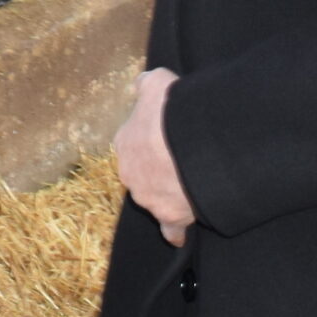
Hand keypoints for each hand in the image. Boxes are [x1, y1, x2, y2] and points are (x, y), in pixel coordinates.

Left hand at [115, 68, 194, 245]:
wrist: (190, 145)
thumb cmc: (171, 111)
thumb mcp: (157, 84)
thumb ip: (146, 84)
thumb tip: (141, 85)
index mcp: (125, 143)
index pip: (135, 144)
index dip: (153, 141)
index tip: (168, 140)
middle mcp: (130, 173)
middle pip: (144, 172)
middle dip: (159, 169)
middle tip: (182, 162)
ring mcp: (147, 196)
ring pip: (155, 196)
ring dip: (170, 192)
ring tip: (191, 184)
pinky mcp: (168, 215)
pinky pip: (170, 226)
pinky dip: (174, 230)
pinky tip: (178, 232)